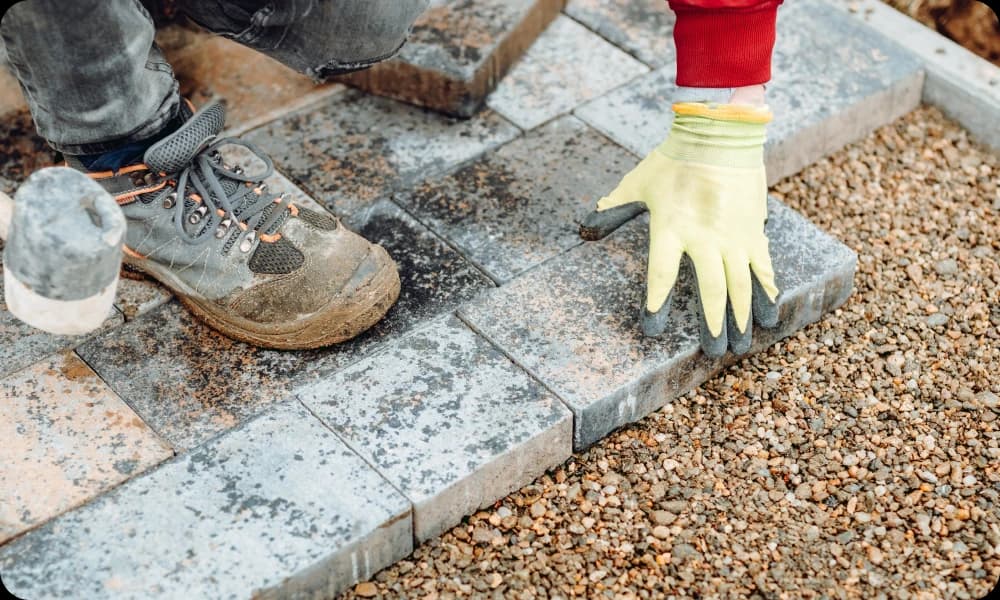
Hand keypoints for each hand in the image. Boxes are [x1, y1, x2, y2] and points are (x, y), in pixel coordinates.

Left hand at [580, 102, 779, 356]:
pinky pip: (763, 268)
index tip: (653, 329)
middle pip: (712, 290)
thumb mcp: (638, 183)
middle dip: (711, 324)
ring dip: (741, 318)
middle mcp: (705, 237)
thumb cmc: (674, 159)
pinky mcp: (755, 231)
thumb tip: (583, 226)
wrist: (720, 132)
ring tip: (741, 344)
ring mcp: (734, 236)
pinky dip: (766, 293)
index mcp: (671, 227)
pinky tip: (768, 315)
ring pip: (742, 285)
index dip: (657, 302)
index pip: (662, 274)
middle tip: (712, 352)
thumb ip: (612, 208)